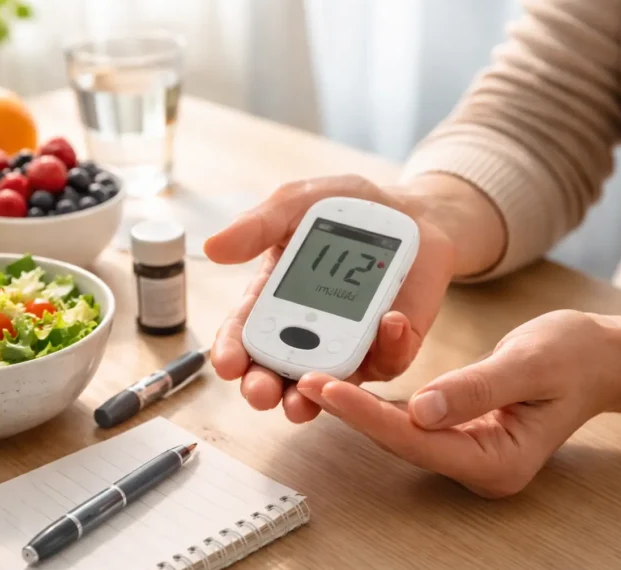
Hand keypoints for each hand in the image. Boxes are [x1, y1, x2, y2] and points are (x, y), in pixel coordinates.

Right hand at [204, 175, 454, 422]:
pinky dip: (389, 347)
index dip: (231, 353)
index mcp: (273, 300)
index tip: (227, 364)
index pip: (245, 335)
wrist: (408, 210)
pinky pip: (388, 360)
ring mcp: (347, 345)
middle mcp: (306, 332)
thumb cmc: (345, 208)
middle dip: (264, 387)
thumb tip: (212, 248)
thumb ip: (258, 226)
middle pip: (276, 372)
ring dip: (316, 394)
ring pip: (328, 384)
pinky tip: (390, 321)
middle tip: (261, 392)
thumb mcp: (296, 205)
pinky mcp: (389, 347)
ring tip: (307, 393)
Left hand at [296, 310, 620, 497]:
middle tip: (307, 381)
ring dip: (359, 408)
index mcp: (497, 460)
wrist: (598, 358)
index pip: (417, 439)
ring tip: (316, 381)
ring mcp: (468, 451)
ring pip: (400, 432)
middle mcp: (477, 464)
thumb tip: (421, 411)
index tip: (328, 388)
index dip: (367, 414)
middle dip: (352, 410)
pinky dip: (380, 404)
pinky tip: (350, 387)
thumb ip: (476, 389)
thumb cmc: (573, 357)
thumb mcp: (529, 364)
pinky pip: (411, 421)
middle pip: (401, 439)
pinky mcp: (459, 432)